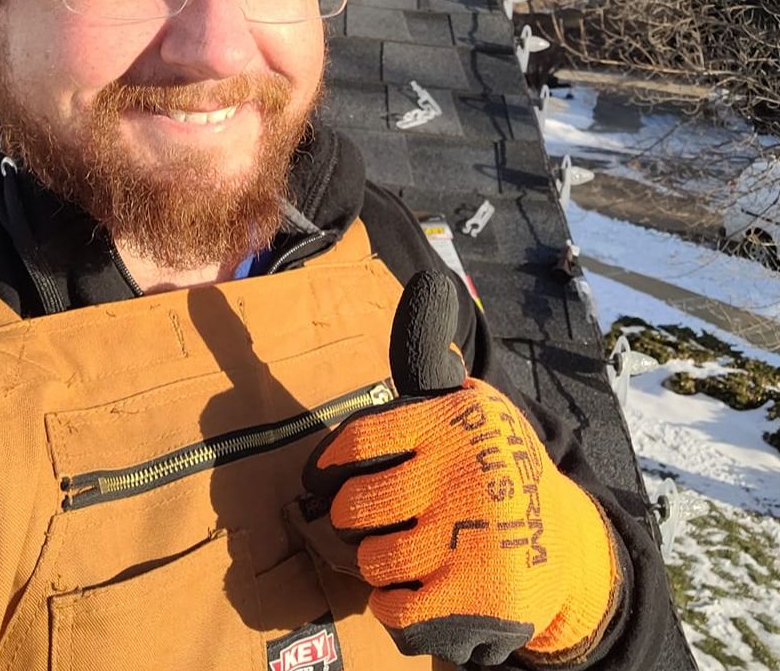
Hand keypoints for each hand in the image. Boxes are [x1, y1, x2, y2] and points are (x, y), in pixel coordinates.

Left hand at [303, 272, 621, 666]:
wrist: (570, 543)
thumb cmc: (498, 466)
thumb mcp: (473, 407)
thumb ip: (432, 361)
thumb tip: (427, 285)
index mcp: (452, 422)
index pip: (361, 439)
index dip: (331, 463)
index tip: (322, 477)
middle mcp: (460, 474)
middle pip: (356, 507)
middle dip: (353, 519)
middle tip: (366, 521)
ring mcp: (468, 537)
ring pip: (373, 560)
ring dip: (377, 563)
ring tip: (399, 553)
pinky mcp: (476, 596)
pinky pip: (396, 608)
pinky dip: (393, 605)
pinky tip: (412, 589)